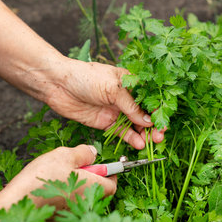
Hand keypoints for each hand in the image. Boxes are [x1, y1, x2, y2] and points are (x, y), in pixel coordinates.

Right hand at [0, 144, 116, 209]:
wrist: (15, 203)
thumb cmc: (41, 179)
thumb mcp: (64, 155)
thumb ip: (83, 153)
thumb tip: (93, 153)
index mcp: (93, 188)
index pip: (112, 182)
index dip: (110, 172)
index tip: (102, 165)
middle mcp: (88, 204)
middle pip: (99, 191)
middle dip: (92, 179)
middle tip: (77, 168)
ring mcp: (75, 214)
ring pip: (84, 198)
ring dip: (77, 187)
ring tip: (60, 178)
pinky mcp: (62, 220)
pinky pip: (70, 206)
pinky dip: (65, 197)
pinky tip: (51, 189)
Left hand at [44, 57, 165, 149]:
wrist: (57, 85)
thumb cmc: (85, 77)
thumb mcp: (112, 88)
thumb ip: (131, 105)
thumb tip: (148, 121)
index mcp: (130, 82)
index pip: (150, 98)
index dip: (158, 110)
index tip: (163, 123)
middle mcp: (125, 97)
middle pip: (144, 114)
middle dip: (153, 125)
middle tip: (159, 136)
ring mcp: (116, 111)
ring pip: (135, 125)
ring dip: (144, 134)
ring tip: (151, 143)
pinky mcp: (106, 123)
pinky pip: (122, 133)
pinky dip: (131, 139)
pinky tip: (139, 144)